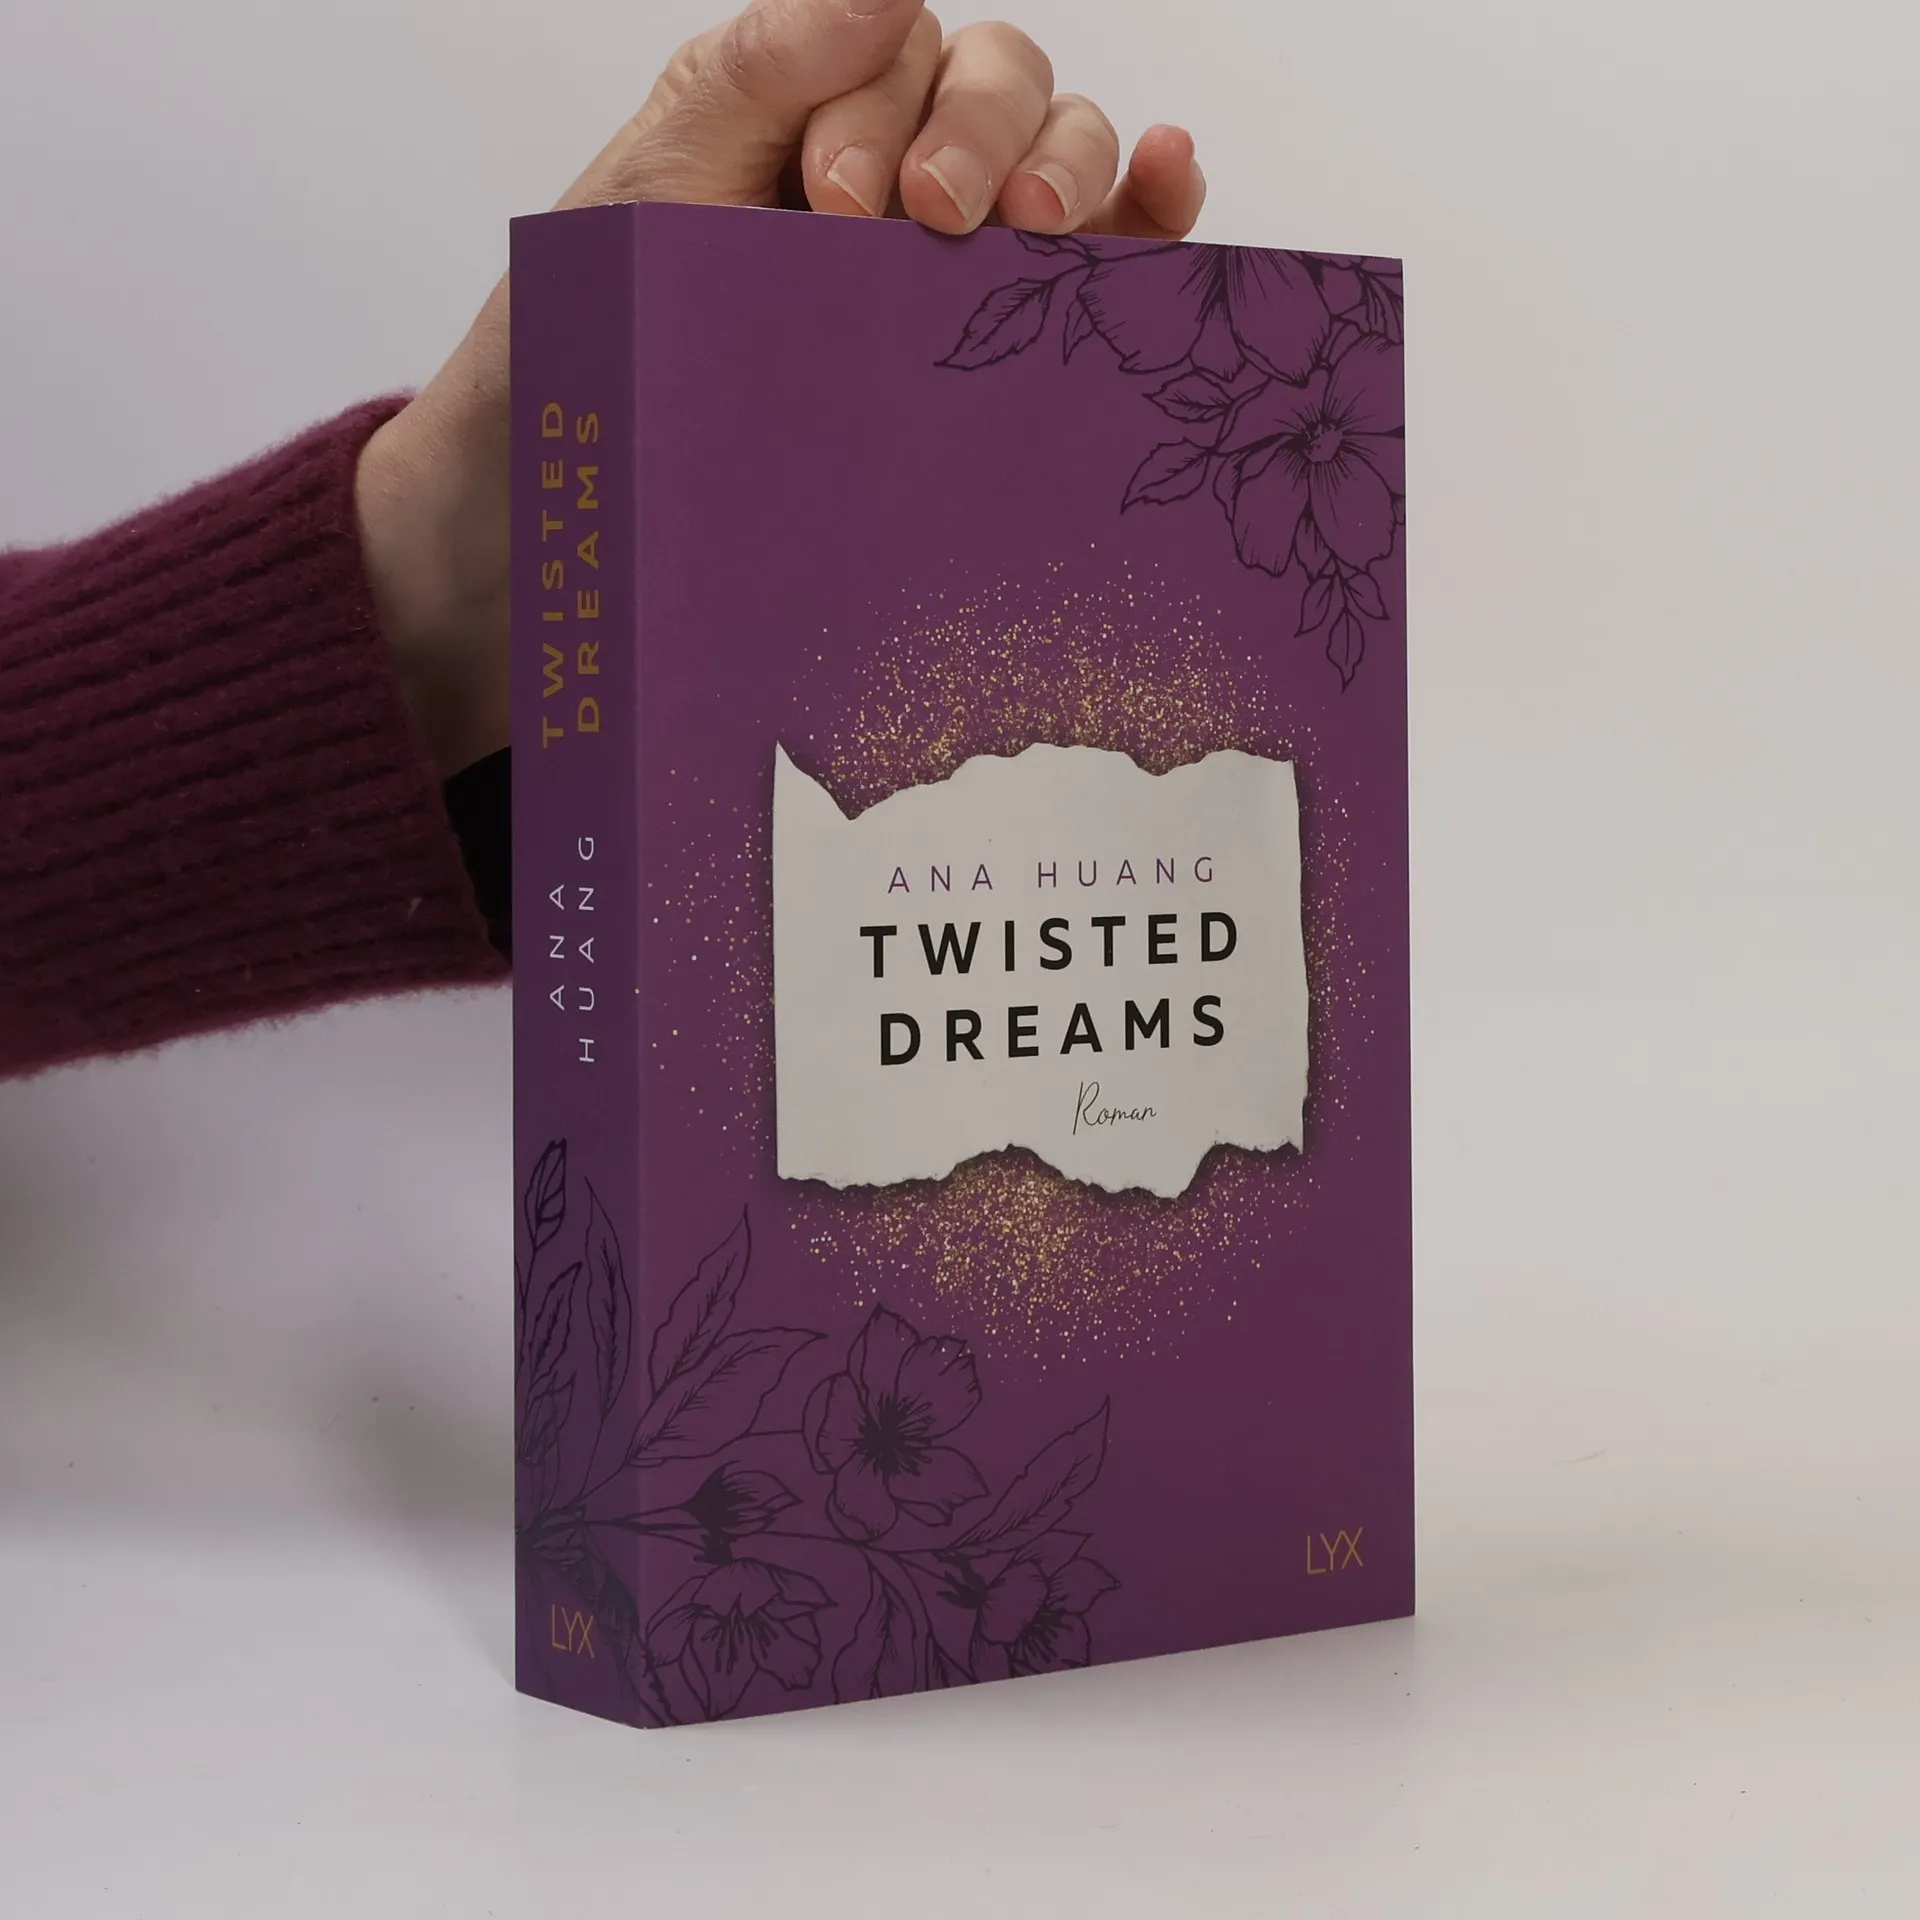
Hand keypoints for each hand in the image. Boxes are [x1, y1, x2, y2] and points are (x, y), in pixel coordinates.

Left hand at [356, 0, 1206, 774]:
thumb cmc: (596, 351)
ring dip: (1068, 165)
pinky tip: (1165, 178)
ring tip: (1035, 224)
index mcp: (813, 113)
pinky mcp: (1018, 340)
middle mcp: (903, 167)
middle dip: (979, 130)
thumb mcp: (648, 193)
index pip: (899, 51)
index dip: (884, 109)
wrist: (570, 507)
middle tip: (933, 218)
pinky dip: (1152, 204)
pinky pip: (1111, 251)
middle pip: (998, 81)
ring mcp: (968, 252)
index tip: (833, 202)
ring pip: (1065, 150)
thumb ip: (754, 77)